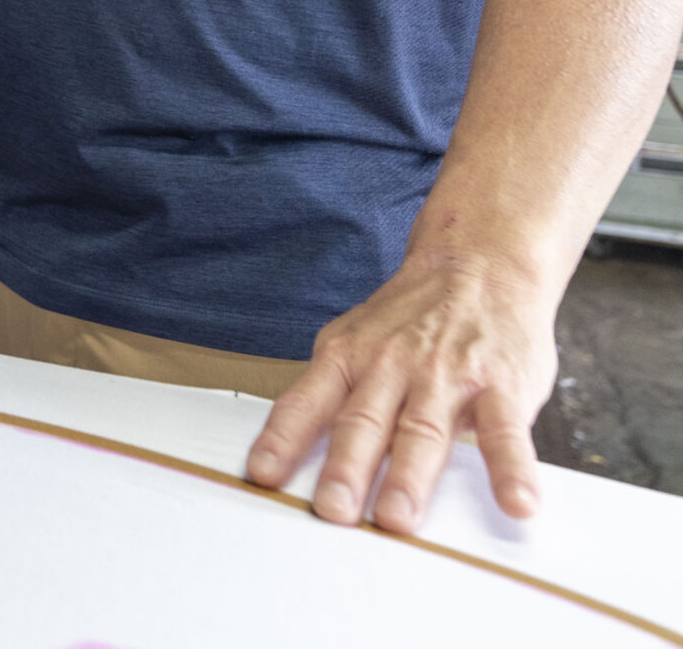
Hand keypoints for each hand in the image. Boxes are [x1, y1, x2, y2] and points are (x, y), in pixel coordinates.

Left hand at [245, 253, 556, 530]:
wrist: (479, 262)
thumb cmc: (413, 317)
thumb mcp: (358, 339)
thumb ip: (336, 391)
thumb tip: (298, 450)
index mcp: (348, 357)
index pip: (306, 403)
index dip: (282, 439)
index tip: (262, 476)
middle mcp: (391, 366)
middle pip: (362, 423)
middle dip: (344, 469)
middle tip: (332, 511)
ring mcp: (446, 376)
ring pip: (423, 430)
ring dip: (408, 476)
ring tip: (397, 519)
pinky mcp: (502, 384)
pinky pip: (506, 432)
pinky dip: (511, 469)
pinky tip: (517, 502)